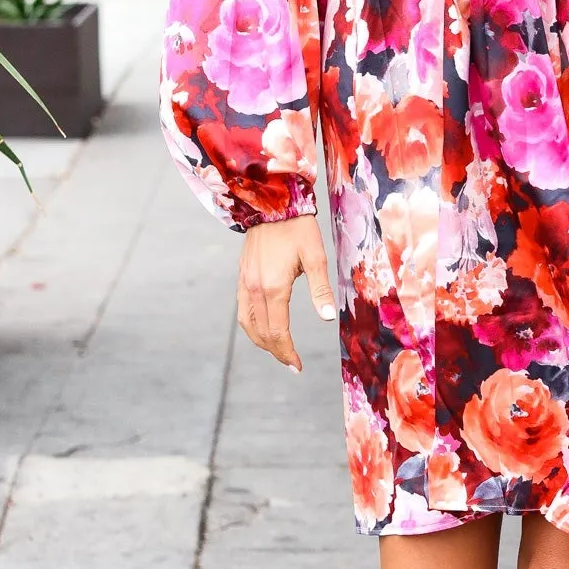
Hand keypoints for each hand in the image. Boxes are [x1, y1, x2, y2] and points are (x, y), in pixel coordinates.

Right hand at [237, 214, 335, 372]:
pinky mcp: (242, 277)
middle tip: (292, 363)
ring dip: (262, 342)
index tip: (298, 366)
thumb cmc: (298, 228)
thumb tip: (327, 317)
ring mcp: (244, 283)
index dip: (288, 352)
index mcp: (273, 287)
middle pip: (261, 333)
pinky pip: (242, 310)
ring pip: (247, 324)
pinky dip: (252, 326)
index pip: (278, 332)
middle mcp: (254, 288)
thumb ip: (321, 288)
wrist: (271, 202)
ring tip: (279, 350)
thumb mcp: (315, 256)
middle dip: (276, 351)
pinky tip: (264, 328)